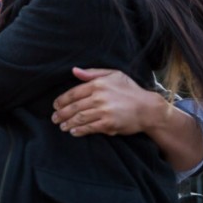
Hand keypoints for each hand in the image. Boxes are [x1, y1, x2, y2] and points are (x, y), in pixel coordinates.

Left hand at [51, 67, 166, 136]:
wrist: (147, 108)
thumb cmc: (130, 90)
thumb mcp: (114, 75)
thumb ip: (92, 73)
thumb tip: (74, 70)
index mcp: (98, 84)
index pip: (73, 93)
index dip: (61, 100)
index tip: (55, 105)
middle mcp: (99, 97)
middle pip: (74, 107)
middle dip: (61, 114)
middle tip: (54, 118)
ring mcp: (103, 111)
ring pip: (79, 118)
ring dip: (68, 123)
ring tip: (61, 126)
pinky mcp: (108, 124)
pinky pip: (89, 128)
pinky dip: (79, 131)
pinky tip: (73, 132)